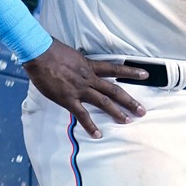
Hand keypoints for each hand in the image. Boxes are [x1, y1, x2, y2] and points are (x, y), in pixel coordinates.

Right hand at [22, 39, 147, 138]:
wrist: (39, 53)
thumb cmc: (52, 51)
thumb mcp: (72, 55)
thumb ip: (79, 63)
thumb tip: (80, 66)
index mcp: (90, 66)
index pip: (115, 68)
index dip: (131, 72)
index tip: (145, 75)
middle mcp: (89, 78)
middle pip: (114, 90)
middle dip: (129, 100)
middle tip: (142, 110)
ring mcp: (80, 89)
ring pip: (103, 102)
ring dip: (116, 112)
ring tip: (127, 121)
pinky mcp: (68, 99)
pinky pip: (82, 115)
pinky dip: (90, 125)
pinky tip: (97, 134)